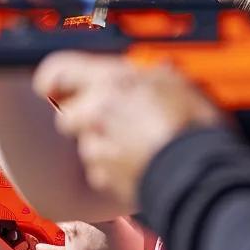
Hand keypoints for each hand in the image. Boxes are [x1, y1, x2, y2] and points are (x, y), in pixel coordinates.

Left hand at [33, 54, 223, 206]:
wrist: (197, 174)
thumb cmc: (191, 127)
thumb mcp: (176, 82)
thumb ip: (148, 74)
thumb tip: (151, 71)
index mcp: (110, 82)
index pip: (58, 70)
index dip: (52, 77)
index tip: (55, 83)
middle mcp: (96, 114)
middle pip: (68, 114)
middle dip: (85, 116)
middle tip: (115, 114)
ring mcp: (97, 149)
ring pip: (86, 143)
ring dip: (103, 141)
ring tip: (138, 141)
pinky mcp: (104, 178)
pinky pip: (100, 168)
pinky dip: (114, 165)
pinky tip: (140, 160)